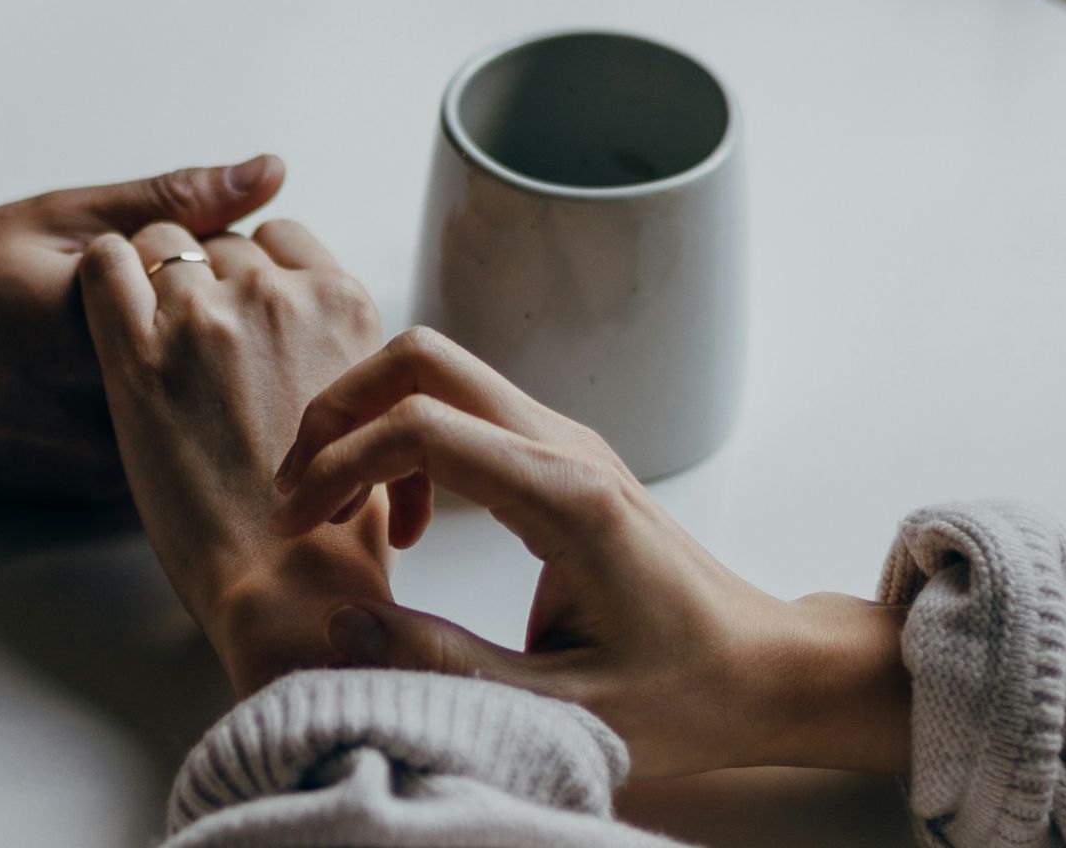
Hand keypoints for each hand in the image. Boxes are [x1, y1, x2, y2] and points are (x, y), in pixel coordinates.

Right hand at [0, 156, 282, 497]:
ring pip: (208, 409)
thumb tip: (269, 172)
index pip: (239, 287)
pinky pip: (172, 446)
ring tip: (106, 340)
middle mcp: (120, 410)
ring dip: (202, 372)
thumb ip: (169, 201)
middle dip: (222, 318)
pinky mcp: (100, 495)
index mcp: (113, 328)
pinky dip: (170, 412)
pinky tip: (100, 381)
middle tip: (160, 288)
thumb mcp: (53, 219)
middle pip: (234, 357)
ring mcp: (112, 463)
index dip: (223, 259)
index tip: (179, 246)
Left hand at [79, 220, 392, 695]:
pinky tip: (105, 312)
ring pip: (161, 242)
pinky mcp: (138, 354)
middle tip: (189, 342)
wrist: (288, 584)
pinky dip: (102, 274)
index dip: (252, 268)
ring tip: (148, 338)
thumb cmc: (334, 522)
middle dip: (202, 279)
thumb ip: (339, 350)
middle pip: (220, 242)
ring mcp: (207, 318)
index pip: (281, 237)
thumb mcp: (370, 409)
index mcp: (343, 304)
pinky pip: (105, 262)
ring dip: (151, 278)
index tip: (237, 309)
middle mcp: (278, 296)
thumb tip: (312, 335)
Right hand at [273, 327, 911, 776]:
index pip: (422, 426)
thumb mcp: (559, 708)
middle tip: (300, 492)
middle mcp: (565, 446)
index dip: (338, 463)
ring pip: (440, 374)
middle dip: (340, 409)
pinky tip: (406, 524)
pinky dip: (408, 443)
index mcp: (566, 497)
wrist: (766, 670)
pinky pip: (464, 412)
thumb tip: (340, 627)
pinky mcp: (562, 455)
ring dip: (370, 423)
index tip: (299, 523)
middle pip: (424, 358)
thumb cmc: (685, 693)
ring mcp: (566, 441)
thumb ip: (444, 666)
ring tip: (340, 511)